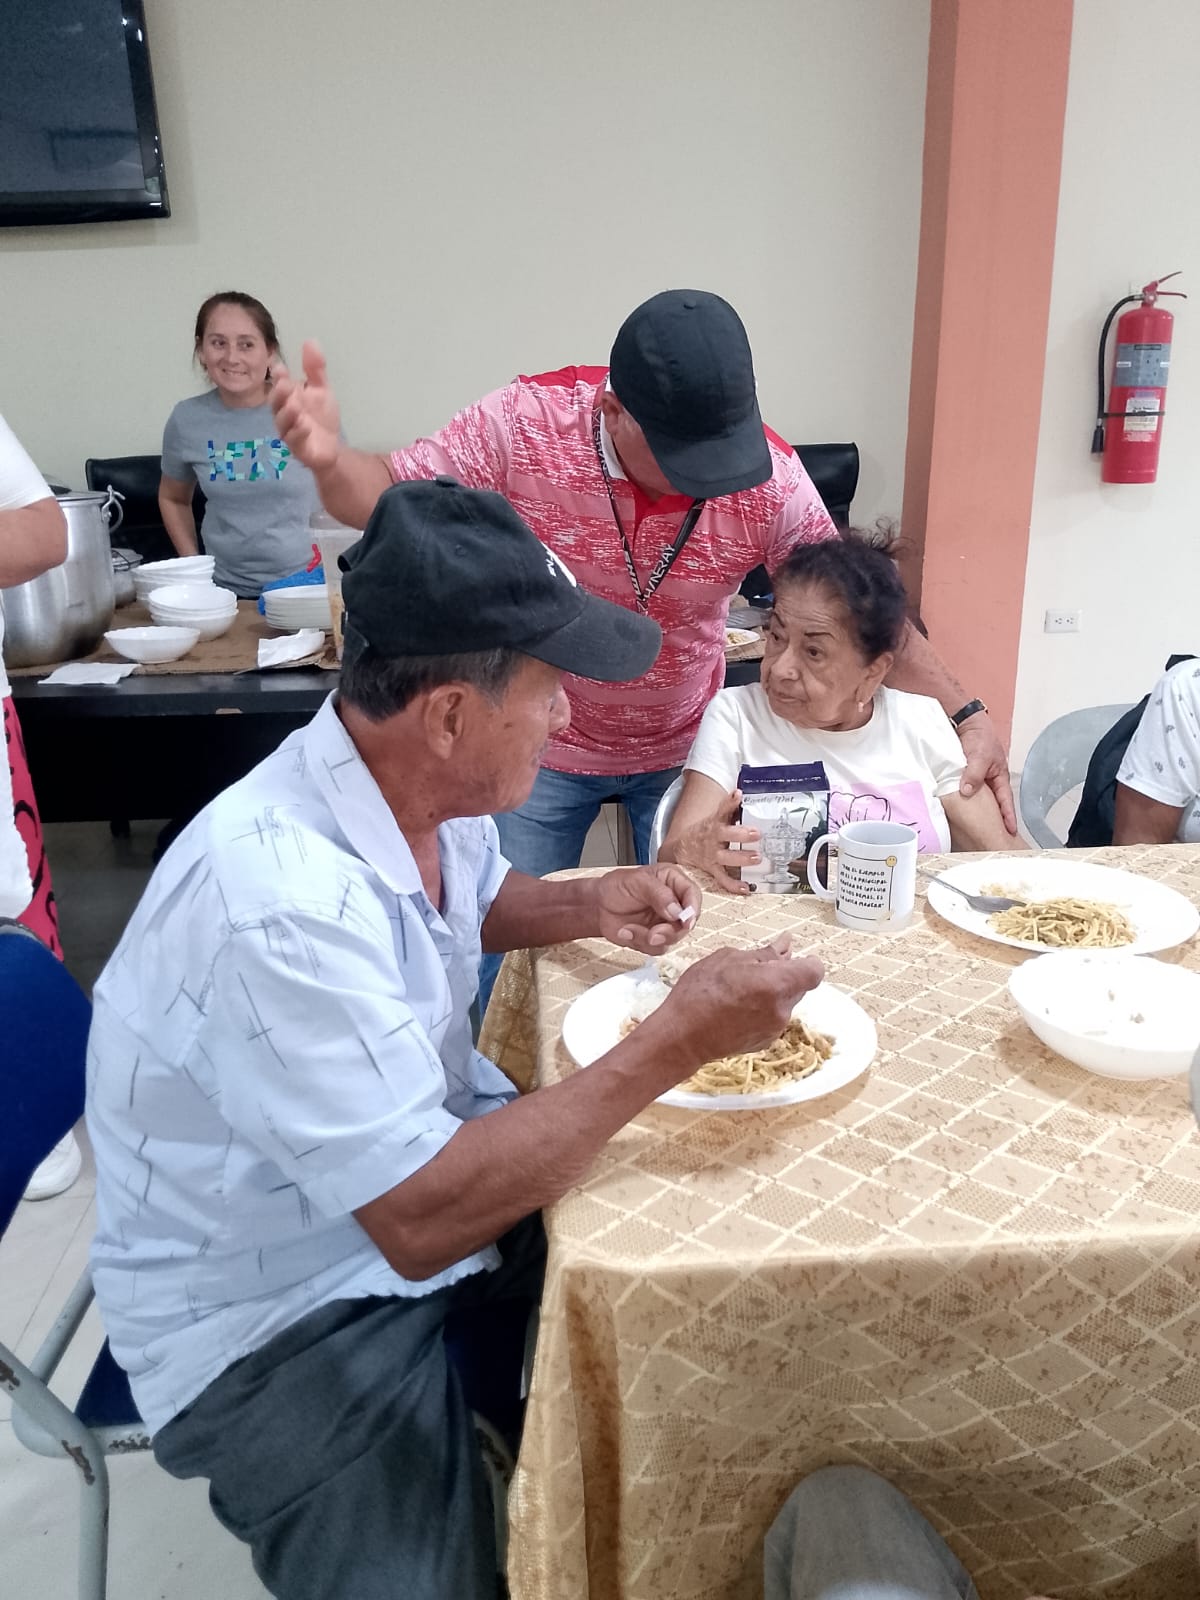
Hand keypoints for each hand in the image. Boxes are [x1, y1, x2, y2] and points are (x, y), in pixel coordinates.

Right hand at [271, 340, 342, 473]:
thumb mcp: (321, 389)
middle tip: (285, 385)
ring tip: (295, 406)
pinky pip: (295, 441)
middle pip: (276, 404)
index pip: (279, 384)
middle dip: (279, 394)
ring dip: (287, 414)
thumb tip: (310, 340)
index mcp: (288, 397)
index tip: (280, 366)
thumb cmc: (321, 417)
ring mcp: (290, 431)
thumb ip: (315, 368)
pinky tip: (305, 426)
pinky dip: (298, 433)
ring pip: (283, 423)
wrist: (332, 447)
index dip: (279, 376)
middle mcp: (285, 413)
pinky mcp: (299, 448)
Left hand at [595, 865, 701, 952]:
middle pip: (687, 923)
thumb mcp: (637, 881)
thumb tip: (676, 911)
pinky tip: (625, 932)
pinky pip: (656, 948)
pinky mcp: (655, 938)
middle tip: (653, 933)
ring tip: (629, 930)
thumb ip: (658, 894)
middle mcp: (674, 903)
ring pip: (672, 939)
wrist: (598, 905)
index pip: (693, 895)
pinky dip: (639, 942)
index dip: (692, 909)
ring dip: (650, 938)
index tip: (685, 921)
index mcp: (674, 882)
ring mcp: (665, 922)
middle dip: (669, 931)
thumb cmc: (616, 886)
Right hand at [649, 937, 824, 1073]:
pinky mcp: (765, 1041)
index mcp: (777, 983)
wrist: (683, 1036)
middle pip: (799, 986)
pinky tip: (736, 1008)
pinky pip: (773, 1018)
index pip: (815, 971)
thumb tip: (785, 945)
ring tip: (739, 990)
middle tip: (754, 969)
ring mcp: (775, 1028)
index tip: (790, 957)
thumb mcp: (728, 959)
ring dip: (771, 993)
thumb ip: (764, 953)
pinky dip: (762, 1010)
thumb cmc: (700, 993)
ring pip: (785, 1002)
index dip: (806, 961)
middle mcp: (782, 1009)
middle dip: (784, 975)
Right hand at [668, 789, 761, 894]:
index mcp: (714, 824)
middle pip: (726, 834)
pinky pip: (723, 879)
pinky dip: (733, 885)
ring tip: (756, 858)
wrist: (682, 849)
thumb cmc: (706, 832)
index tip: (738, 796)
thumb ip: (728, 807)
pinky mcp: (712, 870)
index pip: (721, 810)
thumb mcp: (715, 817)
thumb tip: (739, 793)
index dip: (730, 803)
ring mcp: (712, 855)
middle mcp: (713, 839)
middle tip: (757, 834)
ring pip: (726, 857)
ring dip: (741, 858)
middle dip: (742, 834)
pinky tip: (745, 888)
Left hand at [957, 710, 1016, 833]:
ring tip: (977, 830)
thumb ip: (974, 774)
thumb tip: (968, 792)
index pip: (1005, 800)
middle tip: (995, 837)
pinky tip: (959, 812)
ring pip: (979, 799)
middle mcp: (990, 780)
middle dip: (995, 819)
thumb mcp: (979, 756)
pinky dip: (964, 801)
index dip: (1007, 816)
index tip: (1010, 831)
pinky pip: (966, 791)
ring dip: (978, 811)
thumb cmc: (979, 736)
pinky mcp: (965, 777)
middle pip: (993, 803)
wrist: (964, 723)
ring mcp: (978, 779)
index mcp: (999, 776)